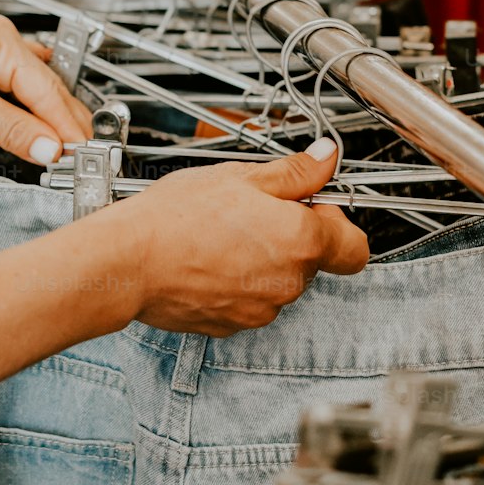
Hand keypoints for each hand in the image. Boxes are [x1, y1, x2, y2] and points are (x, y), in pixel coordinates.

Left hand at [0, 15, 92, 162]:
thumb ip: (12, 130)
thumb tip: (49, 148)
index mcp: (2, 41)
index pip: (49, 90)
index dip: (67, 125)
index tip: (82, 153)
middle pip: (46, 90)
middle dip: (64, 124)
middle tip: (84, 156)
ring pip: (31, 96)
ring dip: (47, 123)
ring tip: (67, 150)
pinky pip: (12, 100)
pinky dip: (26, 119)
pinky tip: (36, 134)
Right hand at [114, 138, 368, 336]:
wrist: (127, 262)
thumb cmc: (176, 217)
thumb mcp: (239, 177)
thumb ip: (294, 173)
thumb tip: (326, 158)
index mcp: (301, 240)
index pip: (355, 247)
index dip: (335, 223)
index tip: (309, 207)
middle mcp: (289, 282)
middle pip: (311, 262)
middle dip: (289, 238)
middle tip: (248, 214)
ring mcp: (260, 310)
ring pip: (278, 283)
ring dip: (260, 262)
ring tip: (219, 237)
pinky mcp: (232, 326)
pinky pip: (248, 302)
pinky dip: (234, 284)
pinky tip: (205, 261)